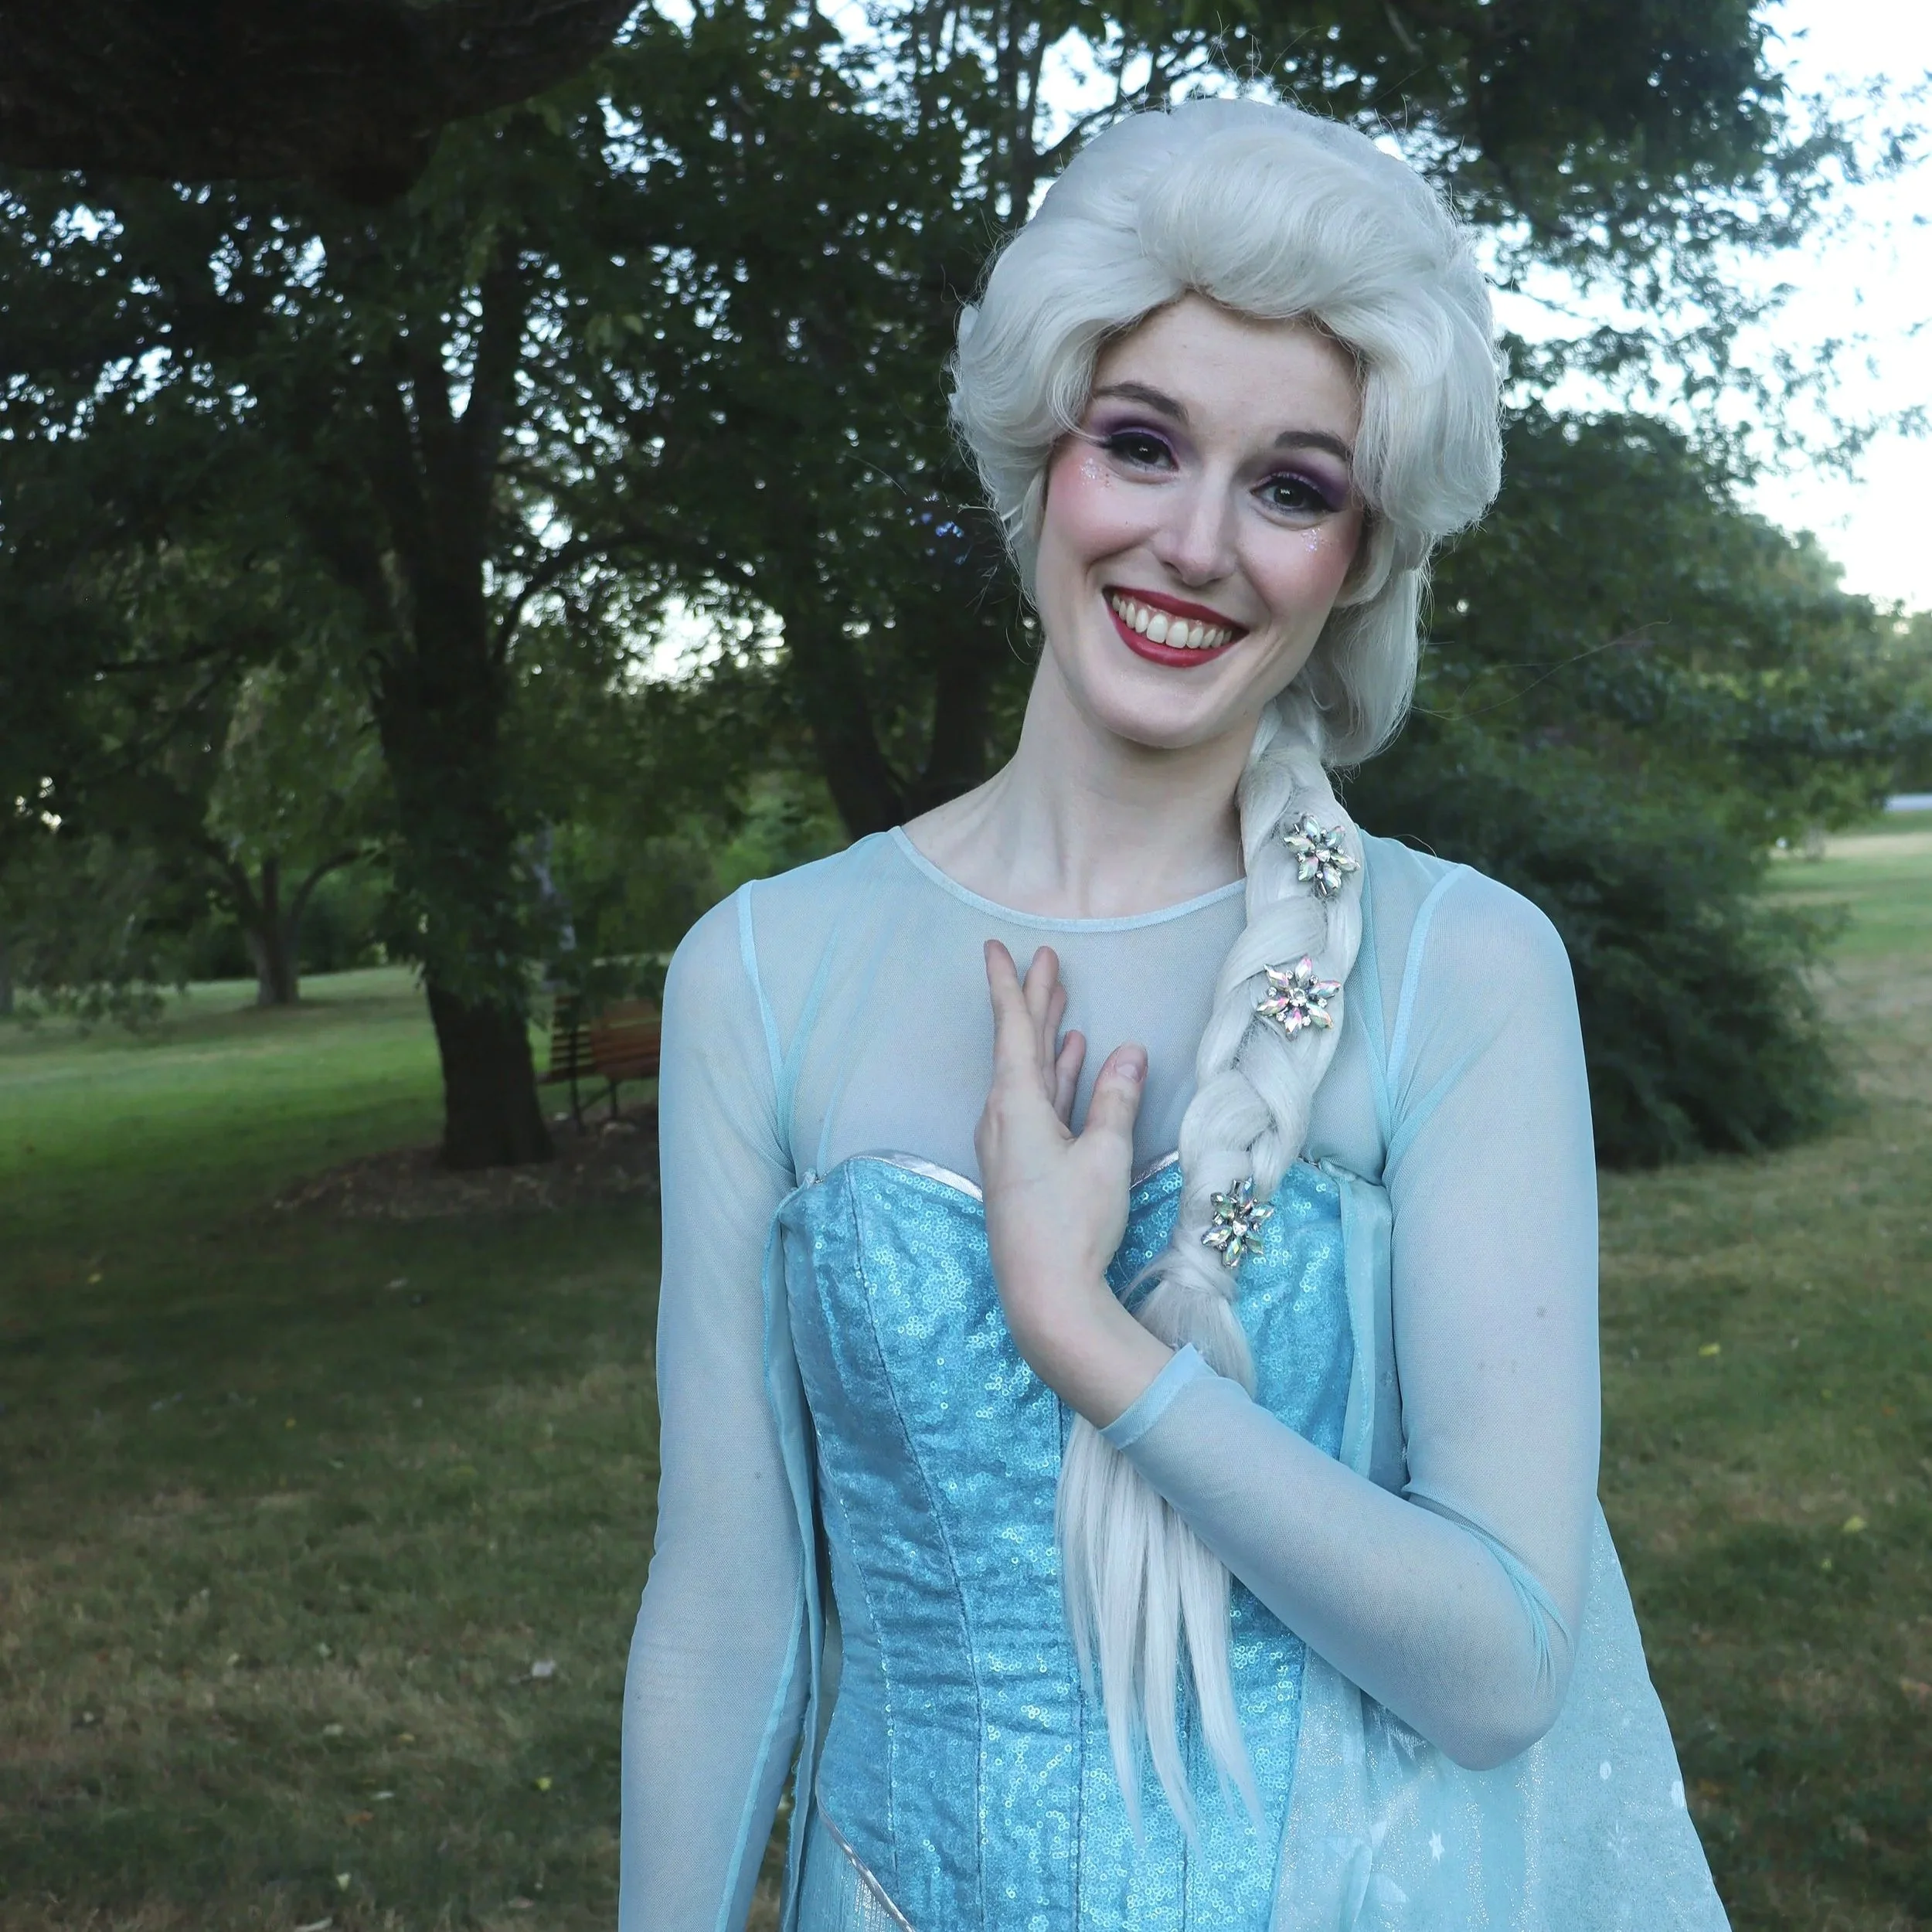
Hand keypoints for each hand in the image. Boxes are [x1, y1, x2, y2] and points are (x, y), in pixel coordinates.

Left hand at [974, 942, 1174, 1426]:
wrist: (1047, 1298)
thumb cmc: (1073, 1224)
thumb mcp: (1104, 1156)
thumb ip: (1116, 1100)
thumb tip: (1128, 1052)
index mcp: (1016, 1106)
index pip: (1013, 1031)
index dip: (1011, 987)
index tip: (996, 948)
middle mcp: (1004, 1119)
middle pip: (1022, 1048)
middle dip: (1035, 1003)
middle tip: (1045, 960)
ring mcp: (1011, 1145)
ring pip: (1032, 1076)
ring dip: (1048, 1039)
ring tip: (1060, 1003)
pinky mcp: (1024, 1168)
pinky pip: (1038, 1104)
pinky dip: (1055, 1078)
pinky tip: (1074, 1064)